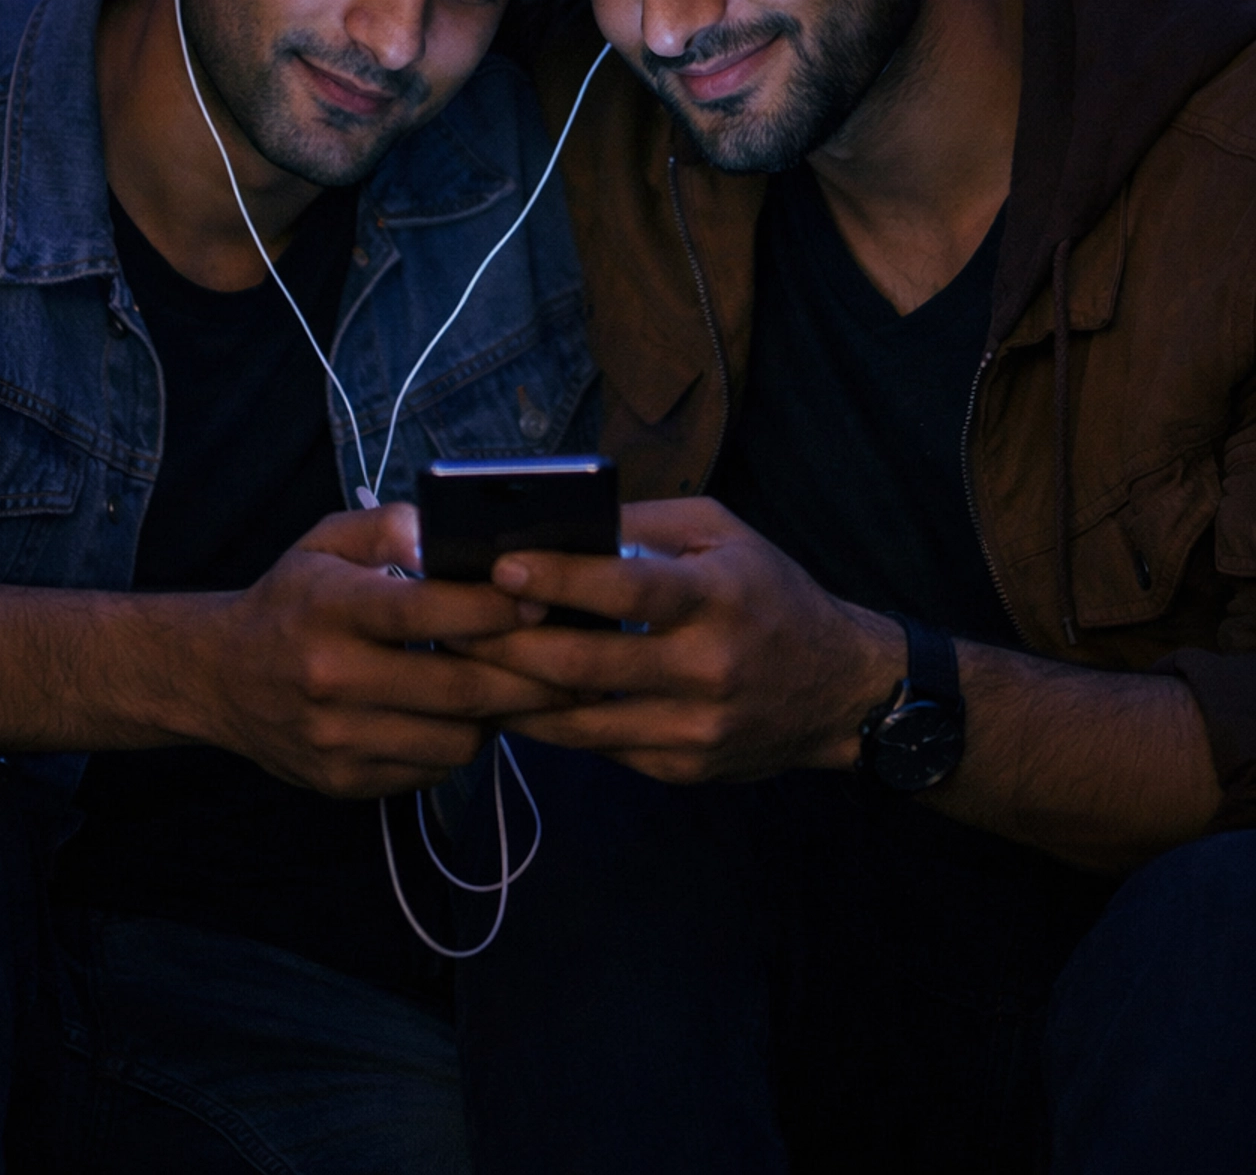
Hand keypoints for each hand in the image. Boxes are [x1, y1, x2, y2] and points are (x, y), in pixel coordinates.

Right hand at [178, 504, 568, 797]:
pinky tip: (467, 715)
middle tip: (572, 661)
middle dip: (528, 676)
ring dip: (497, 715)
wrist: (219, 679)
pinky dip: (459, 744)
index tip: (542, 597)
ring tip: (518, 687)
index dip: (494, 607)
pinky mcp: (345, 781)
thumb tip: (445, 535)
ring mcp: (337, 740)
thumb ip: (388, 526)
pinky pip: (430, 770)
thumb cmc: (290, 599)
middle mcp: (332, 680)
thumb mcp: (325, 541)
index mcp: (330, 610)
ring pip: (455, 740)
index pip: (427, 611)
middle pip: (458, 688)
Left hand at [464, 498, 900, 783]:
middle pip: (585, 663)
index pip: (628, 589)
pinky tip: (509, 697)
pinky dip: (548, 722)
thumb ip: (641, 525)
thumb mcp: (721, 534)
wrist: (840, 691)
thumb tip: (557, 521)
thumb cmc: (770, 594)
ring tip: (459, 662)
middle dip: (507, 644)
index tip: (500, 565)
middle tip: (450, 620)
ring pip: (578, 718)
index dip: (560, 579)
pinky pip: (597, 745)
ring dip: (511, 692)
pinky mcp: (680, 768)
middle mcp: (706, 670)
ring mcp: (693, 729)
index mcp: (718, 599)